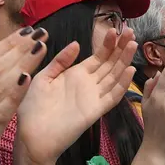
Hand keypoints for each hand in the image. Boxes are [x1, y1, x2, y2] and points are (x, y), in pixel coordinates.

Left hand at [14, 28, 137, 164]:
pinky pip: (112, 96)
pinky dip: (122, 84)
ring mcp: (94, 97)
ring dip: (124, 61)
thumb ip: (60, 61)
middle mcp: (88, 83)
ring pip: (114, 76)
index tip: (115, 28)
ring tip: (132, 44)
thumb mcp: (44, 77)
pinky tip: (129, 70)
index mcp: (76, 74)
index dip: (107, 43)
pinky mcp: (95, 110)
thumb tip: (77, 44)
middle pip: (110, 63)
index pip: (98, 56)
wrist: (31, 135)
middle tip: (130, 31)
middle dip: (120, 47)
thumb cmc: (33, 107)